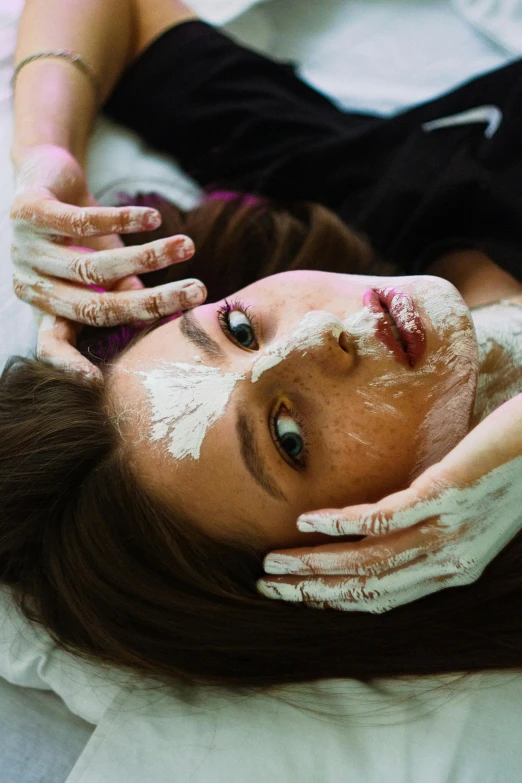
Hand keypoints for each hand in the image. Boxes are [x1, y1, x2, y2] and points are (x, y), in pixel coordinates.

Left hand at [10, 145, 205, 378]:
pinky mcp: (27, 211)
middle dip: (151, 302)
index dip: (69, 365)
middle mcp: (31, 284)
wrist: (46, 174)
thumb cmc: (80, 232)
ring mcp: (25, 249)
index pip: (50, 346)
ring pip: (93, 266)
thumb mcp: (105, 269)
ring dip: (147, 256)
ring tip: (186, 247)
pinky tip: (154, 218)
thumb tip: (164, 314)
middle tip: (197, 291)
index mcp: (46, 307)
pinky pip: (84, 223)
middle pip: (94, 307)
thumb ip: (125, 293)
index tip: (96, 382)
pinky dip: (124, 221)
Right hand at [256, 393, 521, 612]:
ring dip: (313, 565)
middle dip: (313, 591)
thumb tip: (382, 527)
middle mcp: (450, 562)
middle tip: (269, 588)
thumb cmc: (508, 468)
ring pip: (367, 562)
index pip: (383, 598)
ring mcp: (447, 531)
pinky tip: (306, 521)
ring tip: (273, 561)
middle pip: (368, 588)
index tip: (298, 594)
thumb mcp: (471, 512)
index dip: (335, 600)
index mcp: (454, 570)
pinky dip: (337, 525)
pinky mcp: (444, 496)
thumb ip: (432, 528)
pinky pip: (381, 520)